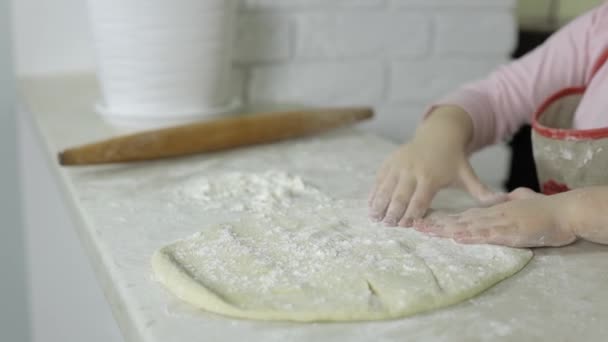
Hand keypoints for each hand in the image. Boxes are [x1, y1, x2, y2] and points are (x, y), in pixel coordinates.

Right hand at [368, 106, 505, 226]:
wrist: (439, 133)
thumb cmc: (454, 159)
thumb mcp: (467, 174)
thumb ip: (481, 191)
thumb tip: (502, 202)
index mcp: (431, 176)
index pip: (419, 200)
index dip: (412, 214)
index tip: (406, 226)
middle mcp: (413, 170)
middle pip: (400, 195)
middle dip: (392, 212)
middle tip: (387, 225)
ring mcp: (399, 165)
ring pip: (386, 187)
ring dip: (379, 203)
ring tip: (374, 217)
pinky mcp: (390, 161)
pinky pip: (380, 179)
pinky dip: (374, 192)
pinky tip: (371, 204)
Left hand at [413, 188, 577, 247]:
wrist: (564, 211)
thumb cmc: (543, 210)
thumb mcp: (519, 204)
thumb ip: (508, 202)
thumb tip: (503, 199)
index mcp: (491, 212)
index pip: (461, 216)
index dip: (442, 219)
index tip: (423, 221)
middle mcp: (490, 216)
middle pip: (458, 220)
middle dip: (436, 224)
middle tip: (413, 226)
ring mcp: (499, 223)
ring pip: (467, 226)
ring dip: (446, 230)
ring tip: (426, 231)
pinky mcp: (510, 232)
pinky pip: (487, 234)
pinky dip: (471, 236)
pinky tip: (457, 237)